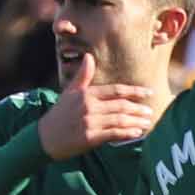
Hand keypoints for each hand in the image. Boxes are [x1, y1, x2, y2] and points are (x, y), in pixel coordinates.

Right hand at [36, 53, 158, 158]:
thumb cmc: (59, 114)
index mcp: (86, 94)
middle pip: (120, 105)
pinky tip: (136, 133)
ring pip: (119, 120)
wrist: (44, 138)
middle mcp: (89, 107)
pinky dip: (126, 133)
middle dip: (138, 108)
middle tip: (150, 111)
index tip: (149, 92)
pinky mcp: (89, 137)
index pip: (115, 90)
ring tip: (147, 122)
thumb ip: (83, 76)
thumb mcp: (69, 92)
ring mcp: (89, 122)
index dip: (134, 91)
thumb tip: (88, 56)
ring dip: (136, 121)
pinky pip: (113, 134)